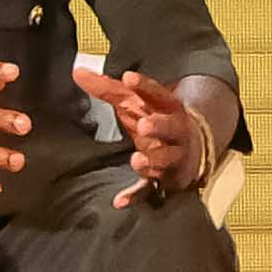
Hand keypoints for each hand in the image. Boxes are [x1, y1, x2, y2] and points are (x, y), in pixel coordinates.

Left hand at [67, 63, 219, 203]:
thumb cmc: (156, 119)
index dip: (146, 86)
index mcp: (170, 108)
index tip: (129, 77)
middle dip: (160, 126)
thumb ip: (107, 88)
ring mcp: (174, 156)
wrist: (194, 147)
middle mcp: (177, 132)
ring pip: (167, 159)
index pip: (160, 94)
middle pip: (172, 128)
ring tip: (137, 159)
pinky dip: (136, 196)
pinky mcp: (166, 180)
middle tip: (144, 125)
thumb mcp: (135, 102)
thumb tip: (77, 70)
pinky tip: (120, 201)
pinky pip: (152, 189)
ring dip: (154, 160)